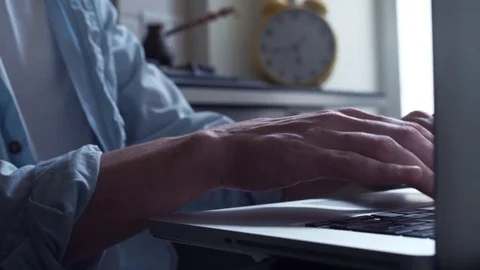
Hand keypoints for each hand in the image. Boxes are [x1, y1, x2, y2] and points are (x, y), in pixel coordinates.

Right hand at [209, 108, 433, 196]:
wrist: (228, 149)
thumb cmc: (269, 150)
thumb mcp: (314, 145)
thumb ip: (343, 149)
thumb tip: (373, 165)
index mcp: (340, 120)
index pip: (396, 127)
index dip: (427, 145)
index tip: (444, 163)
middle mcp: (337, 122)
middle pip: (398, 133)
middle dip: (431, 154)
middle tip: (452, 175)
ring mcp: (323, 136)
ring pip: (382, 144)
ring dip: (417, 163)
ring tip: (440, 181)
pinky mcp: (308, 154)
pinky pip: (353, 160)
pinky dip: (384, 168)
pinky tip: (405, 175)